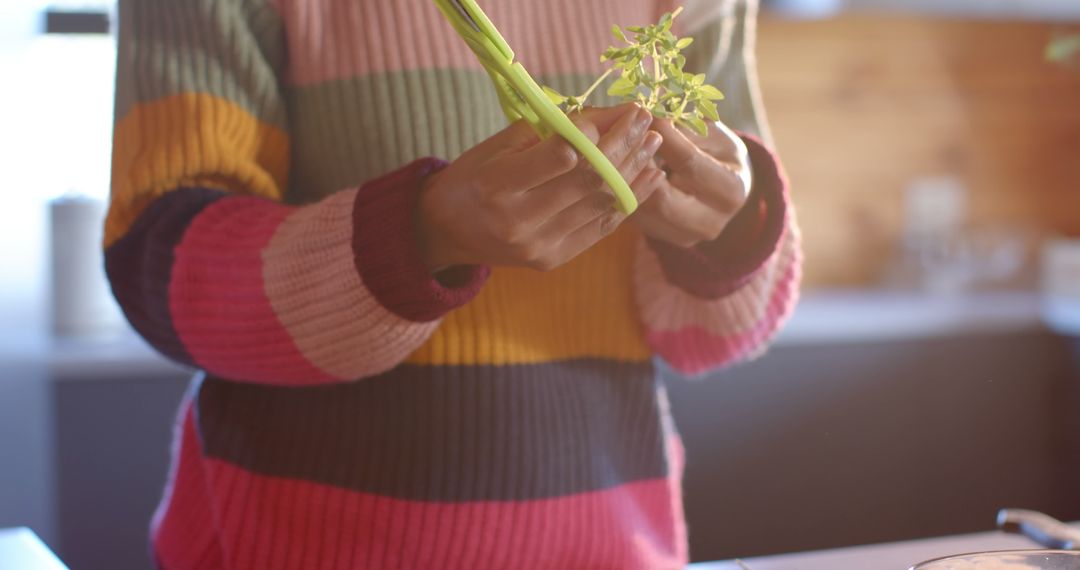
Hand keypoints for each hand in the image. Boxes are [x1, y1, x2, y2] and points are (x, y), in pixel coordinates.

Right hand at [417, 103, 662, 271]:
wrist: (446, 233)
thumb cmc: (472, 178)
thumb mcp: (498, 145)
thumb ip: (549, 130)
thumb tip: (605, 114)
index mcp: (497, 186)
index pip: (560, 157)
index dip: (594, 132)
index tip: (616, 113)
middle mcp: (518, 222)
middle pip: (588, 180)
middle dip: (623, 145)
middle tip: (645, 120)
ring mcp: (538, 246)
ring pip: (601, 204)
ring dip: (634, 171)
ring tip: (653, 143)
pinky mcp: (553, 260)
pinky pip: (601, 228)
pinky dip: (628, 200)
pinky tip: (648, 177)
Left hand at [631, 119, 752, 248]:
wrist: (721, 186)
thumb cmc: (716, 152)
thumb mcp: (711, 133)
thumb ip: (686, 126)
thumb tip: (653, 113)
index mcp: (731, 190)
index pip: (689, 163)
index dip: (664, 137)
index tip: (646, 114)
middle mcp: (711, 222)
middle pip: (662, 199)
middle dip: (639, 166)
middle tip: (624, 138)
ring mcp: (686, 236)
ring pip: (644, 211)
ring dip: (626, 181)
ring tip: (618, 152)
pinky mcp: (665, 238)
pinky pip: (637, 218)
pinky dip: (624, 193)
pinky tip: (619, 171)